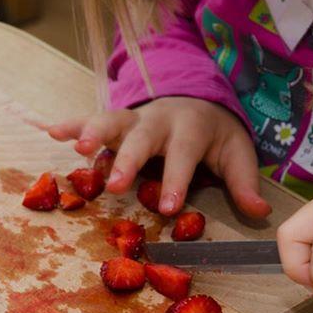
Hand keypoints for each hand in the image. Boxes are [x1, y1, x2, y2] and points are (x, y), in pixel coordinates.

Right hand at [47, 97, 270, 217]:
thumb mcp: (236, 154)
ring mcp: (135, 117)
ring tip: (76, 148)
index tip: (168, 209)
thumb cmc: (214, 136)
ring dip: (93, 133)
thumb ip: (244, 183)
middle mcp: (159, 119)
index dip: (176, 180)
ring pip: (112, 121)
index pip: (183, 154)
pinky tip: (52, 133)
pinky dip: (72, 124)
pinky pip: (91, 118)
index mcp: (191, 128)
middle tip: (114, 185)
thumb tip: (260, 214)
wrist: (197, 99)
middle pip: (142, 136)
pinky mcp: (117, 120)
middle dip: (128, 159)